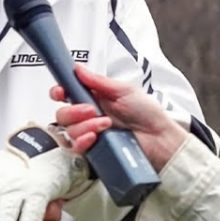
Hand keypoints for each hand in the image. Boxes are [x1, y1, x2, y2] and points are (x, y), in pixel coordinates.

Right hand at [51, 65, 187, 170]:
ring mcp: (90, 135)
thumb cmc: (147, 114)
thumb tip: (78, 68)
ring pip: (68, 131)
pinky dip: (82, 140)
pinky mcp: (93, 151)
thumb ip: (98, 81)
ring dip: (84, 125)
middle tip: (91, 109)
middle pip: (62, 114)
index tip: (60, 92)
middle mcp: (89, 117)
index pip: (67, 95)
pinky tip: (94, 137)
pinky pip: (75, 148)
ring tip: (105, 123)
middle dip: (73, 110)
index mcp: (94, 99)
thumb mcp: (124, 91)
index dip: (59, 92)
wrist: (160, 138)